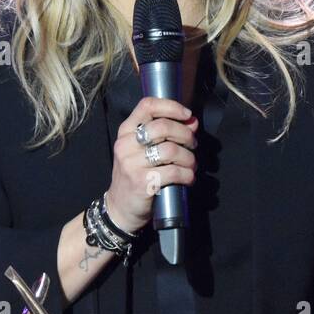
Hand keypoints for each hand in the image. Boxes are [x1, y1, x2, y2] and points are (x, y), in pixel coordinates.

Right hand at [105, 96, 198, 233]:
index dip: (171, 106)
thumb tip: (192, 122)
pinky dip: (187, 174)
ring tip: (191, 164)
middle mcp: (126, 145)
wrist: (120, 208)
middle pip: (163, 127)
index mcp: (126, 131)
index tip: (187, 115)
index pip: (147, 106)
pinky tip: (188, 177)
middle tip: (192, 144)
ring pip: (171, 150)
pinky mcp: (142, 182)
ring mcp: (132, 164)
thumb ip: (166, 134)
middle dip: (185, 134)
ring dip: (189, 157)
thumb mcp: (143, 150)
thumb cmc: (135, 174)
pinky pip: (173, 172)